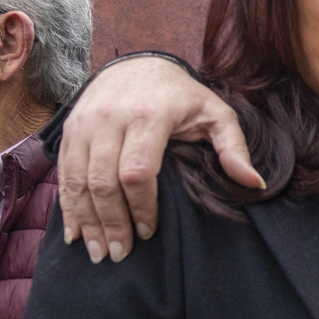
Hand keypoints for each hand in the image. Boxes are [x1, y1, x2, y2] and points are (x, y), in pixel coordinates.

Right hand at [58, 56, 260, 262]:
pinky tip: (74, 234)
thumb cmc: (183, 96)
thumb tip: (254, 184)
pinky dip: (67, 206)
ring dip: (86, 221)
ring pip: (77, 180)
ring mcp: (84, 124)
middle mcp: (109, 119)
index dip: (141, 206)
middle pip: (102, 181)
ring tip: (99, 253)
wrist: (138, 63)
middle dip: (111, 222)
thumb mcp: (216, 114)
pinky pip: (63, 173)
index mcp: (149, 116)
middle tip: (121, 254)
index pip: (137, 172)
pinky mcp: (69, 130)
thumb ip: (234, 148)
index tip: (151, 232)